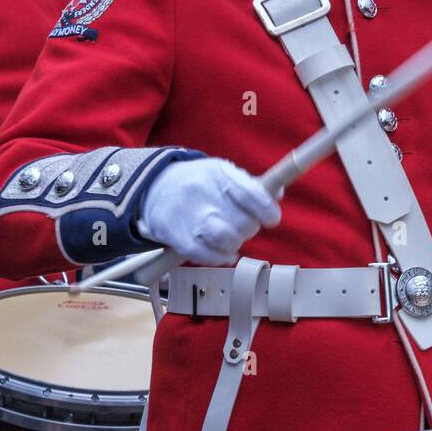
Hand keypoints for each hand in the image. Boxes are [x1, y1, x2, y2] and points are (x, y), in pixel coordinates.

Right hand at [137, 157, 280, 265]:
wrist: (154, 187)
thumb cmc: (199, 182)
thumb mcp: (223, 173)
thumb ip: (250, 185)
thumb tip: (277, 193)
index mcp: (219, 173)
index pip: (251, 194)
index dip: (267, 210)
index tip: (272, 218)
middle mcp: (203, 192)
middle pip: (243, 221)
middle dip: (250, 227)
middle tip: (245, 225)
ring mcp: (188, 215)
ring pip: (227, 239)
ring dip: (236, 243)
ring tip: (233, 238)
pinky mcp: (176, 236)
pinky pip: (206, 255)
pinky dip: (221, 257)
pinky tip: (224, 253)